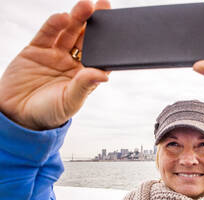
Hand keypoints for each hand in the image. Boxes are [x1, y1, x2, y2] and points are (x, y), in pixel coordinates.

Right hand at [0, 0, 110, 130]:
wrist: (17, 115)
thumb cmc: (49, 112)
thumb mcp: (70, 101)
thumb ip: (84, 85)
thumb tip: (104, 75)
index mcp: (85, 75)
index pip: (100, 55)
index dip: (109, 42)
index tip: (117, 27)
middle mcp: (72, 62)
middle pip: (86, 38)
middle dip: (95, 23)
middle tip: (104, 6)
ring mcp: (55, 54)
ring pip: (68, 32)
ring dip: (77, 18)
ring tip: (86, 6)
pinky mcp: (36, 49)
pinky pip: (47, 34)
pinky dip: (54, 24)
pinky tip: (63, 17)